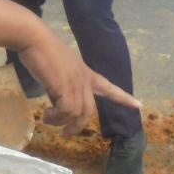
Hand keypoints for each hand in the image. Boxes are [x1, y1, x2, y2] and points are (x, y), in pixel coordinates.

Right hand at [18, 33, 140, 135]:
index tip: (138, 105)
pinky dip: (56, 117)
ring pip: (77, 113)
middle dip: (77, 126)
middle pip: (89, 110)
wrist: (34, 39)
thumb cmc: (42, 51)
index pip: (109, 87)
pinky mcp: (64, 87)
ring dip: (61, 122)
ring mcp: (76, 82)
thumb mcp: (58, 73)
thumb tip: (58, 105)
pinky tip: (45, 115)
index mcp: (86, 73)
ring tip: (47, 119)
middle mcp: (84, 79)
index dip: (123, 98)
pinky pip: (66, 111)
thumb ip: (62, 88)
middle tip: (65, 134)